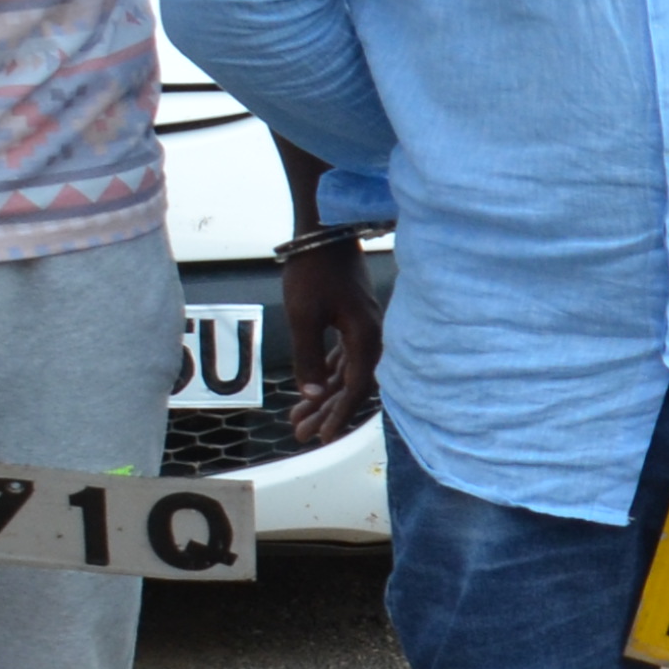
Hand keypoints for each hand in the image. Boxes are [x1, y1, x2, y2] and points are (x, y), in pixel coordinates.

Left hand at [277, 241, 384, 448]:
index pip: (354, 388)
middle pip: (351, 386)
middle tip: (300, 434)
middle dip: (325, 413)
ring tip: (297, 419)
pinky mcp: (352, 320)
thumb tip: (310, 396)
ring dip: (323, 397)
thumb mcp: (303, 317)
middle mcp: (370, 337)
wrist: (324, 232)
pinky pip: (343, 358)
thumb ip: (307, 359)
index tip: (322, 437)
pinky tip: (312, 390)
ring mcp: (362, 328)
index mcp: (365, 337)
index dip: (338, 415)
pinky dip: (326, 376)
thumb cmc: (313, 272)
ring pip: (345, 374)